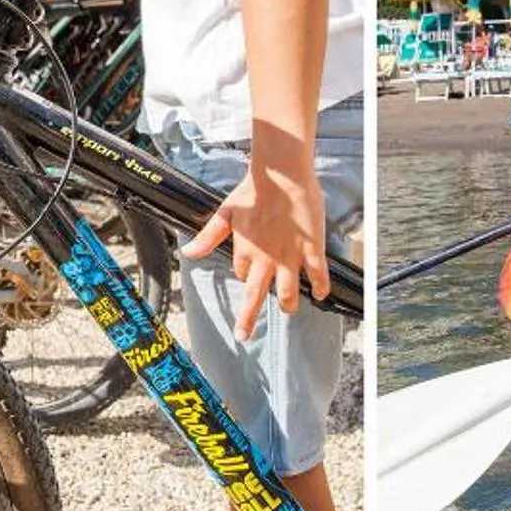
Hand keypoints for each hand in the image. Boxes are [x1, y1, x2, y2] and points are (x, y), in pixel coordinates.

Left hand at [185, 157, 327, 342]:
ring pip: (288, 293)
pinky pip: (318, 274)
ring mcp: (289, 256)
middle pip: (255, 296)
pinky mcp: (311, 249)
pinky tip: (322, 294)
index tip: (249, 271)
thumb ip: (208, 237)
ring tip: (288, 309)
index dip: (245, 274)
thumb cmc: (252, 190)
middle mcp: (265, 260)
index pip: (242, 274)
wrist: (281, 175)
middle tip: (243, 335)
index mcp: (245, 251)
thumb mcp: (225, 214)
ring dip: (287, 305)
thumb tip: (187, 252)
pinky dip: (321, 287)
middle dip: (248, 318)